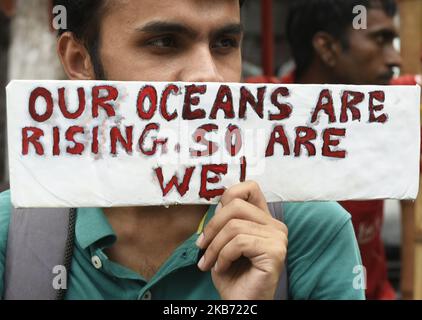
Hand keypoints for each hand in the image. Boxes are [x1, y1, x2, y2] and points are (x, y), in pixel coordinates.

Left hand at [196, 181, 287, 299]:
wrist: (240, 302)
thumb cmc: (231, 274)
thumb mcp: (222, 241)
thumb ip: (224, 220)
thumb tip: (219, 205)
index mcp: (264, 219)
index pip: (250, 188)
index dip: (228, 196)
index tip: (213, 221)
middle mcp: (275, 225)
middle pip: (236, 206)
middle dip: (212, 227)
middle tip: (202, 247)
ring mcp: (278, 237)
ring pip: (234, 226)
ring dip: (214, 247)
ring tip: (209, 263)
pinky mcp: (275, 251)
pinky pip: (239, 243)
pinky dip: (223, 256)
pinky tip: (222, 268)